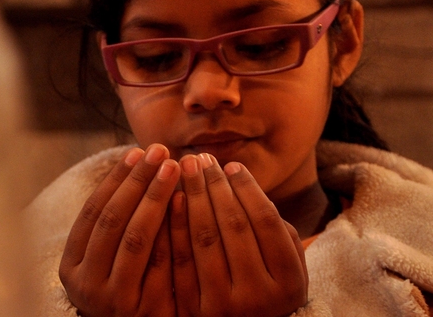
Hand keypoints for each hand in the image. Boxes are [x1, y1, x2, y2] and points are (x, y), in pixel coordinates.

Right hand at [59, 144, 181, 316]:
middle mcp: (88, 284)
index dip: (114, 180)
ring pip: (137, 238)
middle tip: (160, 151)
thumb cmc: (123, 289)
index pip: (91, 213)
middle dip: (137, 181)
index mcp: (71, 267)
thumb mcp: (103, 262)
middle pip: (113, 221)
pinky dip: (175, 228)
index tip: (135, 152)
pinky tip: (187, 201)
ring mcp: (117, 300)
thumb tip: (135, 163)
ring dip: (156, 197)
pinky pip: (164, 262)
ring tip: (175, 167)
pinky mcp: (149, 310)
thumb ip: (111, 225)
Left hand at [169, 154, 307, 316]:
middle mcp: (259, 296)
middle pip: (234, 226)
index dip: (248, 189)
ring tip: (184, 170)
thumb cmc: (266, 289)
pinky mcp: (194, 311)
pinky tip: (172, 199)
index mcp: (289, 282)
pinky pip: (180, 260)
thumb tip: (241, 182)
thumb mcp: (286, 267)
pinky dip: (175, 225)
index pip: (266, 222)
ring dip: (193, 197)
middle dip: (215, 186)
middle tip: (201, 158)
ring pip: (206, 239)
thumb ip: (275, 231)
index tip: (231, 165)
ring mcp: (225, 306)